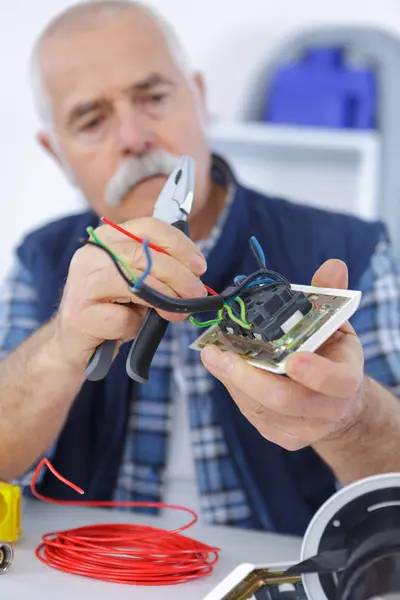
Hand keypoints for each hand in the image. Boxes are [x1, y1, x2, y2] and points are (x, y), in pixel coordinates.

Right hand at [52, 218, 206, 368]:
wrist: (74, 340)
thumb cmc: (110, 308)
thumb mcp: (137, 281)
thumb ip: (159, 271)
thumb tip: (194, 276)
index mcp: (106, 239)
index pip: (148, 228)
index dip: (179, 245)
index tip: (200, 266)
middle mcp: (91, 255)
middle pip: (145, 255)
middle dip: (179, 275)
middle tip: (196, 293)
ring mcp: (82, 283)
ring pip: (135, 283)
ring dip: (165, 299)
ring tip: (177, 313)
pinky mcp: (79, 314)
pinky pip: (122, 318)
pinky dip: (135, 325)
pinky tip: (131, 328)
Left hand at [200, 259, 365, 449]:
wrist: (335, 400)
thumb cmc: (331, 355)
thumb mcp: (335, 324)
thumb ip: (329, 296)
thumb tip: (333, 265)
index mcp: (345, 380)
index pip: (336, 382)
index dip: (316, 374)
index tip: (293, 359)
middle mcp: (325, 410)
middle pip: (285, 400)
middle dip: (248, 377)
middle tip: (218, 354)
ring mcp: (301, 427)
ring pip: (260, 407)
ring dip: (232, 379)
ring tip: (212, 354)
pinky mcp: (279, 434)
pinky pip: (250, 412)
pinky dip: (234, 388)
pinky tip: (224, 368)